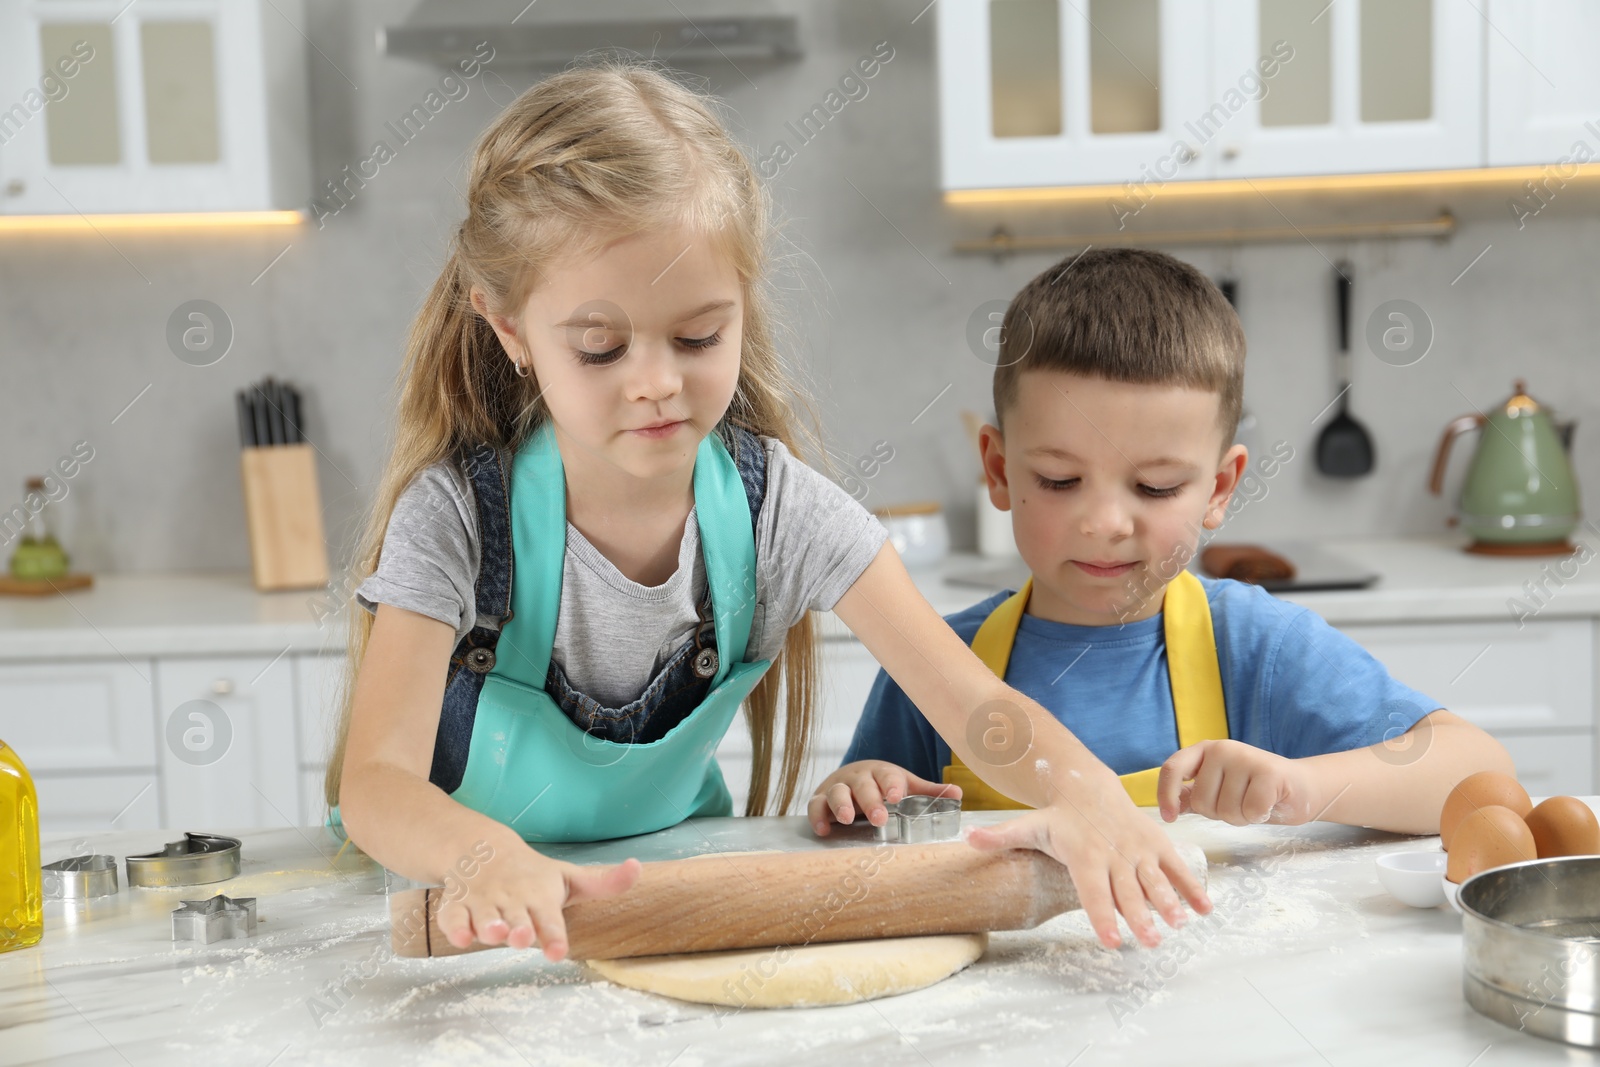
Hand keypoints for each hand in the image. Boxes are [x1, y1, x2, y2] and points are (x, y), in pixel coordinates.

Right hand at [432, 831, 640, 960]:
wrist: (483, 850)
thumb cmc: (534, 875)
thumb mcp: (570, 878)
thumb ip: (604, 882)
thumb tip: (638, 866)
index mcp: (539, 896)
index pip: (550, 918)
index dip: (554, 934)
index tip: (559, 952)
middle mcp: (512, 899)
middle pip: (516, 918)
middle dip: (519, 929)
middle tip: (523, 938)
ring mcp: (484, 901)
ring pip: (484, 916)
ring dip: (488, 926)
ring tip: (493, 935)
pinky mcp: (458, 905)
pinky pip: (452, 916)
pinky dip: (455, 926)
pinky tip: (460, 938)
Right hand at [807, 760, 960, 835]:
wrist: (850, 776)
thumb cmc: (883, 785)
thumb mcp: (905, 785)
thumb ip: (928, 792)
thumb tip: (958, 793)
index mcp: (881, 772)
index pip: (887, 775)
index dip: (892, 785)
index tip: (897, 796)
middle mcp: (858, 777)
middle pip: (862, 785)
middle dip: (870, 800)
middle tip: (879, 818)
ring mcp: (837, 786)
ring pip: (836, 791)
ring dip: (840, 804)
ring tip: (845, 820)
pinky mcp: (820, 799)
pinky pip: (815, 805)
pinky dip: (817, 816)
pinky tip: (823, 831)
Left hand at [965, 763, 1211, 949]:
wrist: (1089, 786)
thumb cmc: (1059, 817)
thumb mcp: (1029, 825)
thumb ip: (1001, 837)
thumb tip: (966, 838)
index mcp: (1084, 855)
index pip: (1092, 890)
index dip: (1100, 915)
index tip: (1109, 940)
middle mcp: (1114, 853)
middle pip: (1128, 891)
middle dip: (1139, 917)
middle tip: (1149, 943)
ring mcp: (1138, 849)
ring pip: (1155, 879)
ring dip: (1169, 904)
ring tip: (1179, 926)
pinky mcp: (1156, 844)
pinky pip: (1177, 867)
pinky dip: (1192, 887)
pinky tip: (1205, 909)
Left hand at [1157, 739, 1314, 826]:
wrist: (1300, 787)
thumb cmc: (1253, 791)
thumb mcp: (1218, 789)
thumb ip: (1192, 795)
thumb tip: (1168, 807)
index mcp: (1204, 750)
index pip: (1172, 768)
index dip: (1166, 795)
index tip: (1169, 818)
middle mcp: (1222, 749)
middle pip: (1202, 801)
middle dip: (1219, 813)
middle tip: (1239, 802)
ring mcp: (1245, 758)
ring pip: (1226, 810)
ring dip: (1241, 817)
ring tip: (1254, 802)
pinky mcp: (1269, 772)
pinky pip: (1250, 811)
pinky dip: (1258, 816)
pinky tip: (1268, 804)